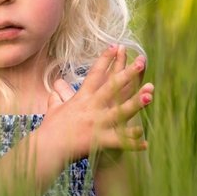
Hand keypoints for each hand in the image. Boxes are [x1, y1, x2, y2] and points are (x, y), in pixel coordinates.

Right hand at [38, 44, 153, 161]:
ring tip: (150, 95)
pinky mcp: (98, 140)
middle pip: (112, 86)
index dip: (106, 59)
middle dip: (128, 73)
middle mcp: (91, 107)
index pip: (95, 74)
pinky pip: (118, 141)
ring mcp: (96, 123)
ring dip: (136, 103)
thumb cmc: (49, 130)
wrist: (46, 149)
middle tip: (142, 61)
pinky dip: (131, 142)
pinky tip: (145, 142)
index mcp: (82, 98)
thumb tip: (55, 91)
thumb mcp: (53, 111)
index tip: (116, 46)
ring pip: (120, 111)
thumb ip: (57, 99)